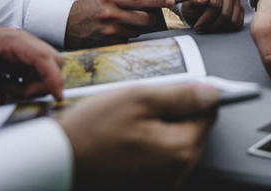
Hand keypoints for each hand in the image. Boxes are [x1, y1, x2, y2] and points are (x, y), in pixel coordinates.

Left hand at [0, 27, 63, 115]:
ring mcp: (22, 49)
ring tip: (5, 89)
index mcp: (12, 41)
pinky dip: (25, 84)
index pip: (44, 58)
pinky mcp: (19, 57)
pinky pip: (33, 73)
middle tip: (19, 95)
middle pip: (52, 62)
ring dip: (32, 85)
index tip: (57, 97)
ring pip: (44, 69)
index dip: (54, 78)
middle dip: (43, 83)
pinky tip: (4, 85)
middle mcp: (22, 42)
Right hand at [58, 83, 218, 190]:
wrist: (58, 158)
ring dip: (162, 127)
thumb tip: (212, 92)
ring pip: (177, 143)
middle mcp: (176, 172)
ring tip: (132, 122)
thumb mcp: (139, 97)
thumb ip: (181, 94)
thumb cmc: (92, 129)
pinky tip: (128, 138)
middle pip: (194, 130)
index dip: (192, 94)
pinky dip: (151, 144)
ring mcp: (162, 182)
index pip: (208, 113)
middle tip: (144, 105)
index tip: (175, 88)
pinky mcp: (148, 186)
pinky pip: (161, 159)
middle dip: (176, 112)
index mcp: (180, 149)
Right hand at [66, 0, 173, 48]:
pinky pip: (126, 42)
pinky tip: (114, 34)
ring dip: (135, 30)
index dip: (158, 0)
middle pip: (144, 19)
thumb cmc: (88, 9)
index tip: (171, 1)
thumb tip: (148, 7)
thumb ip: (125, 2)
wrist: (64, 23)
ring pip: (136, 32)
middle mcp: (112, 14)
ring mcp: (109, 30)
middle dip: (149, 19)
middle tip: (145, 18)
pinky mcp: (107, 43)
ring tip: (121, 25)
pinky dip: (125, 38)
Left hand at [180, 0, 243, 32]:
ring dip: (219, 28)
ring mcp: (236, 0)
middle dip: (212, 25)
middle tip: (202, 29)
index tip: (197, 26)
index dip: (205, 19)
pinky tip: (217, 27)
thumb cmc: (193, 6)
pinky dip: (227, 29)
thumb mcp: (188, 4)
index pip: (215, 5)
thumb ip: (194, 1)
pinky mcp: (240, 9)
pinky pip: (238, 24)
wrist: (199, 9)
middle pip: (225, 15)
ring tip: (209, 27)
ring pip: (232, 21)